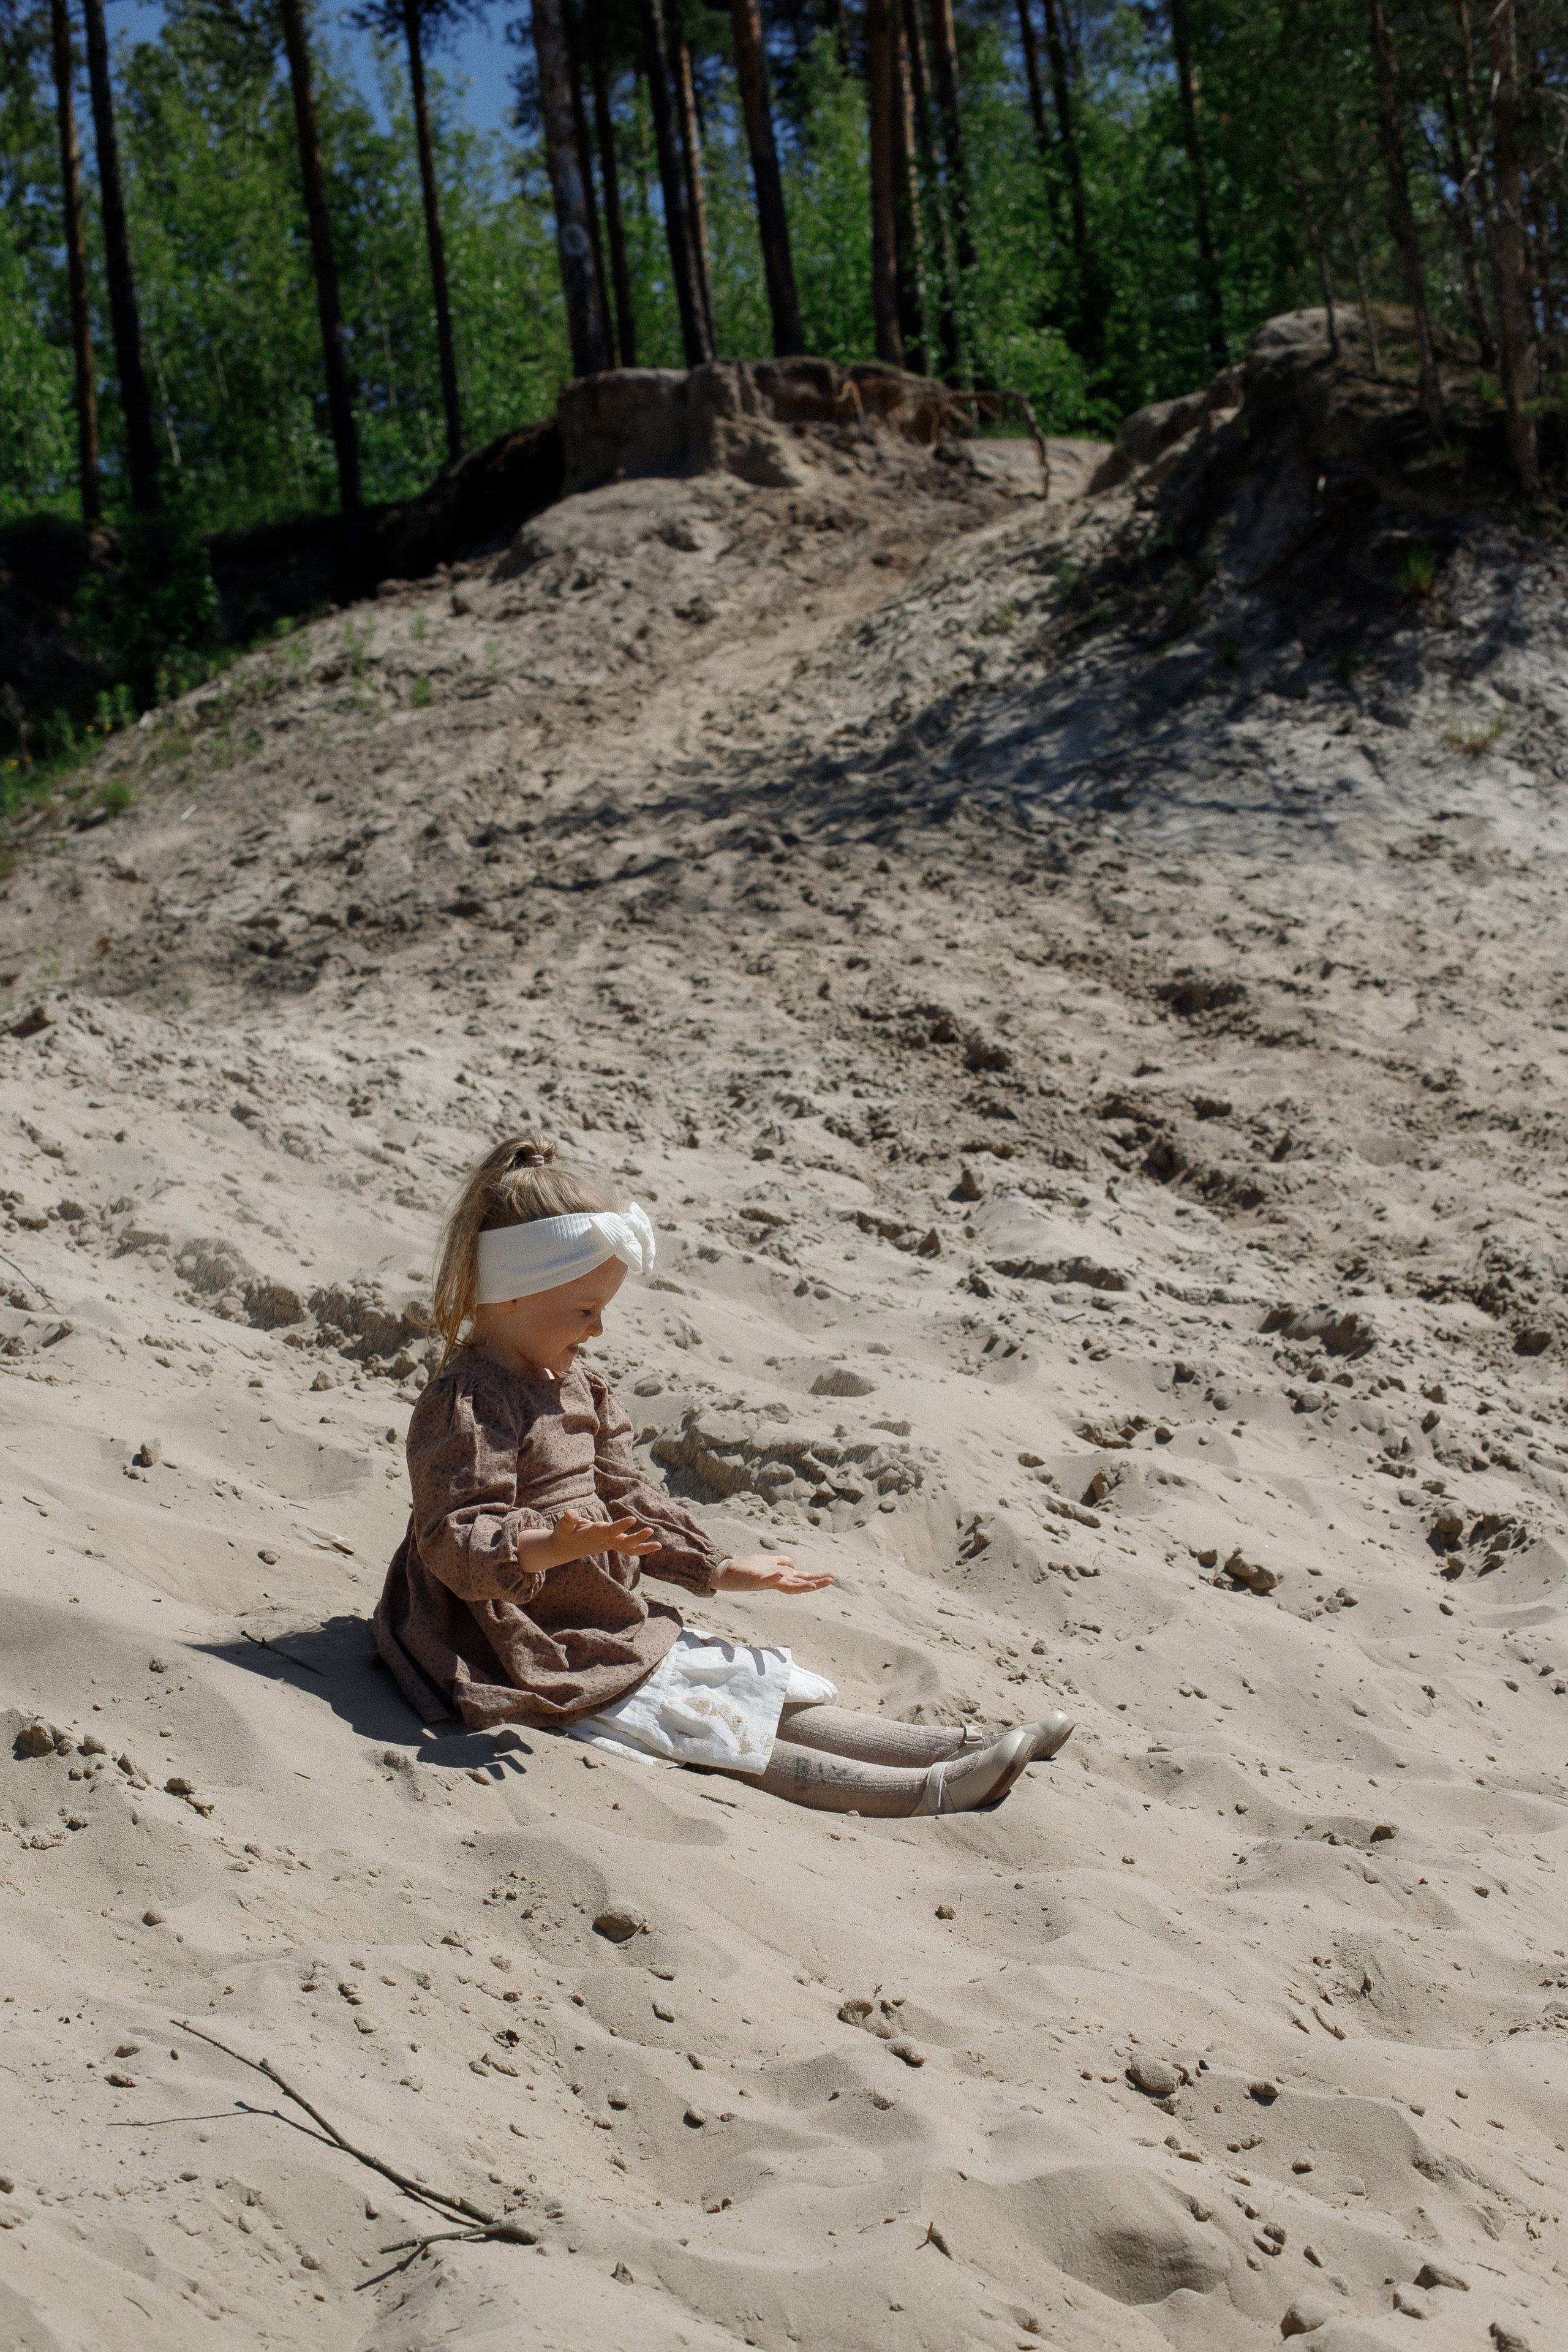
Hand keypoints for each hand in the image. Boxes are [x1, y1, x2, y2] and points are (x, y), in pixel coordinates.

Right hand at [539, 1511, 660, 1567]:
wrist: (562, 1550)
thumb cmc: (563, 1535)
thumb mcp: (562, 1527)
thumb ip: (568, 1520)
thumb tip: (571, 1513)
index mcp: (594, 1535)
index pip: (610, 1530)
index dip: (621, 1525)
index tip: (632, 1519)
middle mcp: (604, 1541)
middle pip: (623, 1542)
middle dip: (637, 1538)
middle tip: (650, 1530)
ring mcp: (608, 1544)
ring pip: (628, 1548)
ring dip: (643, 1547)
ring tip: (659, 1545)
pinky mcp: (611, 1544)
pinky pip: (628, 1548)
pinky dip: (640, 1547)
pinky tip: (654, 1545)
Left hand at [715, 1552, 834, 1594]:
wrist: (729, 1573)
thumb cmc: (749, 1569)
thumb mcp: (769, 1562)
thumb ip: (782, 1563)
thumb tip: (794, 1564)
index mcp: (783, 1576)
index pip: (803, 1577)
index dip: (817, 1578)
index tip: (832, 1577)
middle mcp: (778, 1580)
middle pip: (800, 1582)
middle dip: (816, 1582)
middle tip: (831, 1580)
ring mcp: (769, 1580)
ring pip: (788, 1584)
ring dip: (801, 1585)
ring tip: (814, 1585)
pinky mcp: (758, 1578)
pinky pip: (768, 1578)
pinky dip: (775, 1577)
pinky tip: (782, 1573)